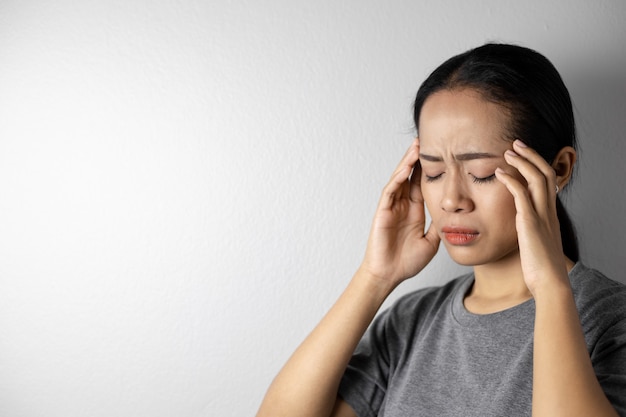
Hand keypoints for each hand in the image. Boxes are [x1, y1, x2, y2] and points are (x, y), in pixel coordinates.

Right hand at [359, 138, 439, 287]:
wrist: (389, 275)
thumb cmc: (406, 262)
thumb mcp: (432, 240)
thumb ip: (440, 225)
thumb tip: (456, 214)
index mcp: (414, 210)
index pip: (423, 183)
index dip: (431, 168)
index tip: (442, 153)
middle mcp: (402, 205)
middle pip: (410, 175)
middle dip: (418, 158)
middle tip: (428, 139)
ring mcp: (391, 207)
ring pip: (399, 179)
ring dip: (407, 162)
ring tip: (416, 146)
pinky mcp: (382, 212)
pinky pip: (390, 192)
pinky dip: (397, 179)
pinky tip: (405, 169)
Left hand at [494, 140, 569, 293]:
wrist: (548, 283)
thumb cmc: (539, 269)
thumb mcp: (534, 244)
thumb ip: (528, 232)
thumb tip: (518, 229)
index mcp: (549, 215)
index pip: (547, 181)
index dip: (536, 165)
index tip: (523, 155)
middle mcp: (548, 211)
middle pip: (545, 173)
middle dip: (531, 155)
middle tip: (516, 143)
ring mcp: (541, 215)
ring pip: (537, 178)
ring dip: (522, 161)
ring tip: (508, 150)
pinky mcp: (530, 222)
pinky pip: (521, 194)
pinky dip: (511, 179)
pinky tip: (499, 172)